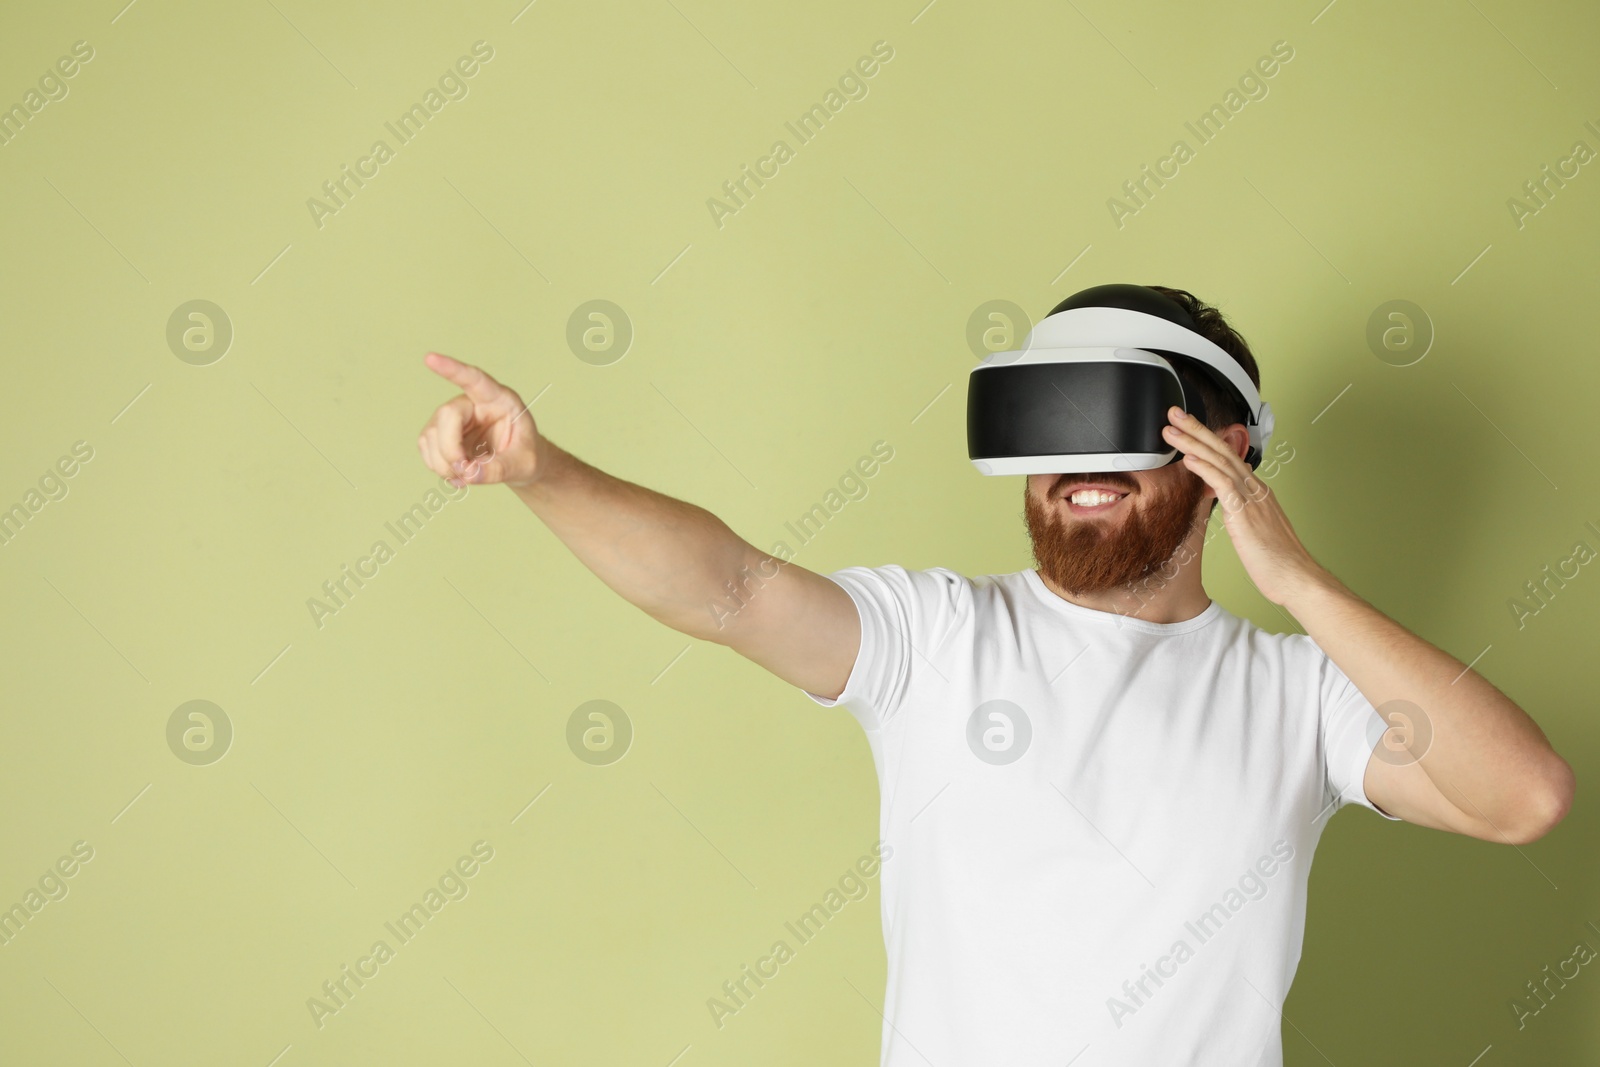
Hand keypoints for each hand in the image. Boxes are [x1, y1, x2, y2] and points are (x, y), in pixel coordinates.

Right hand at [417, 352, 541, 487]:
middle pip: (447, 415)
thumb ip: (500, 469)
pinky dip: (438, 467)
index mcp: (499, 400)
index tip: (431, 358)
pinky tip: (458, 475)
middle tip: (465, 472)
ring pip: (431, 434)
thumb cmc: (526, 456)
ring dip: (443, 463)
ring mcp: (453, 418)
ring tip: (466, 476)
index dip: (453, 369)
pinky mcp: (440, 434)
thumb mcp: (524, 464)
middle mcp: (472, 403)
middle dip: (451, 449)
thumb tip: (469, 474)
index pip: (474, 379)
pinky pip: (426, 448)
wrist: (519, 464)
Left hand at [1160, 406, 1323, 605]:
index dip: (1206, 439)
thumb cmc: (1276, 561)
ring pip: (1220, 461)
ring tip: (1171, 430)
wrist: (1296, 578)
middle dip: (1196, 429)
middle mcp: (1255, 489)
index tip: (1187, 427)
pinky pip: (1223, 484)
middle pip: (1223, 449)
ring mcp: (1252, 498)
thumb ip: (1239, 508)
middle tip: (1174, 413)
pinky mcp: (1245, 513)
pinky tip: (1189, 458)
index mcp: (1257, 491)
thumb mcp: (1253, 528)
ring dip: (1193, 443)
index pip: (1228, 456)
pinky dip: (1205, 468)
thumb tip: (1224, 497)